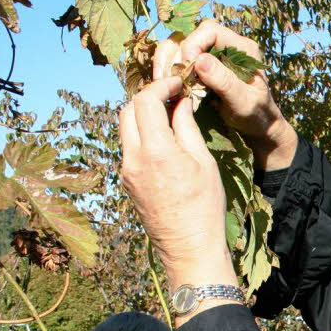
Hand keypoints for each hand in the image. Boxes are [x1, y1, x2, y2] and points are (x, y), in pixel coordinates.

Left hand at [119, 76, 237, 294]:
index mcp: (156, 150)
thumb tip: (180, 102)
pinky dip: (142, 134)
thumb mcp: (202, 161)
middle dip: (148, 97)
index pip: (145, 101)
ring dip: (143, 115)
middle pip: (128, 110)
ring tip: (168, 115)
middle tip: (171, 95)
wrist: (189, 247)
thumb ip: (186, 127)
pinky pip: (129, 148)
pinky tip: (163, 139)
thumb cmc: (204, 206)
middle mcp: (133, 158)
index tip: (177, 82)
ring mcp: (126, 171)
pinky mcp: (127, 182)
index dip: (161, 85)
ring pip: (126, 128)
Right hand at [152, 20, 296, 169]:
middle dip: (175, 54)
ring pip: (181, 45)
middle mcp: (227, 45)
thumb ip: (224, 81)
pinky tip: (166, 84)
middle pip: (191, 34)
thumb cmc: (256, 115)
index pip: (210, 30)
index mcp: (243, 48)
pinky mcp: (204, 65)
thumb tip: (199, 60)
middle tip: (169, 78)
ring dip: (168, 61)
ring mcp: (214, 54)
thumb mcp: (243, 101)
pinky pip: (180, 59)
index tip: (187, 68)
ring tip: (162, 82)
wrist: (258, 126)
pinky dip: (170, 69)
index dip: (193, 44)